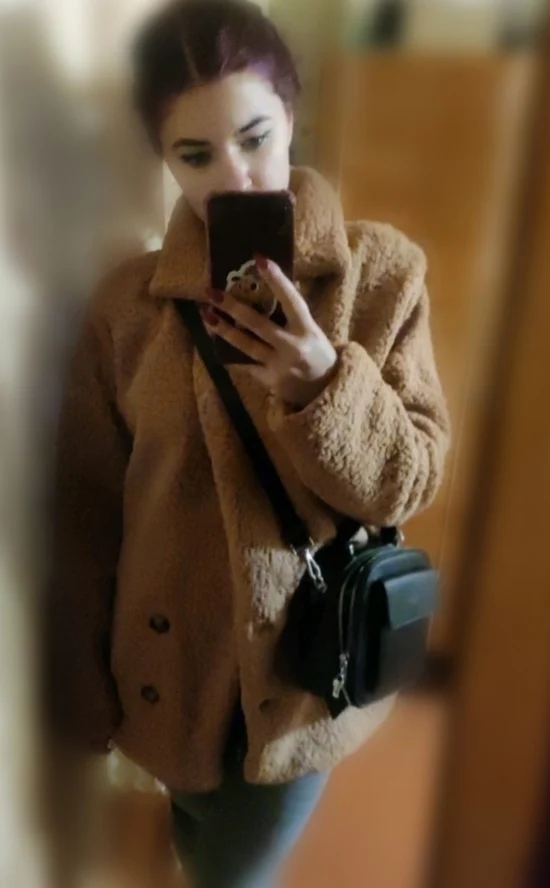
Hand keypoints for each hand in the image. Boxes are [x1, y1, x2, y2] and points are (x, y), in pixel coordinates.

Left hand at [201, 256, 337, 408]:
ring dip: (223, 329)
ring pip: (246, 345)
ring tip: (206, 315)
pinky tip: (215, 341)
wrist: (324, 390)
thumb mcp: (312, 331)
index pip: (291, 301)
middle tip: (213, 292)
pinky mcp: (269, 380)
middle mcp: (293, 348)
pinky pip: (245, 364)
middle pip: (258, 324)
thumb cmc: (316, 353)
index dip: (277, 281)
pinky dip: (230, 352)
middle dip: (233, 307)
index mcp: (308, 330)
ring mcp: (279, 366)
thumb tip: (271, 284)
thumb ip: (293, 314)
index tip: (261, 260)